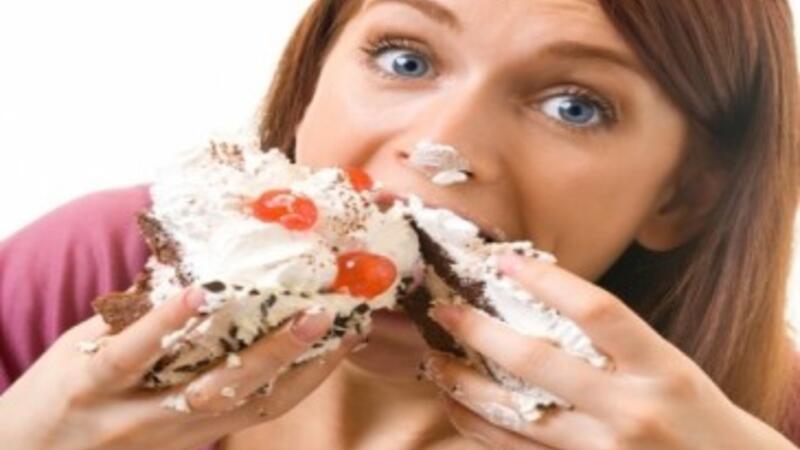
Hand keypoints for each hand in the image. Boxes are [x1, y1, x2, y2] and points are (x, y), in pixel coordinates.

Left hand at [0, 288, 360, 449]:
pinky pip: (135, 354)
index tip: (346, 338)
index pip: (266, 404)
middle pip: (252, 397)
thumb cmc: (79, 428)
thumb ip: (184, 373)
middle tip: (338, 319)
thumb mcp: (141, 411)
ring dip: (261, 348)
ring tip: (297, 309)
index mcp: (191, 429)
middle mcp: (172, 429)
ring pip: (211, 385)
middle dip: (301, 360)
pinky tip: (197, 292)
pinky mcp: (86, 384)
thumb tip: (220, 297)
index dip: (312, 376)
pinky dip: (167, 323)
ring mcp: (131, 410)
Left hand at [424, 253, 797, 449]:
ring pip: (515, 412)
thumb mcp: (667, 363)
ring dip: (465, 384)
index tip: (503, 260)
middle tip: (445, 311)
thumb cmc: (692, 409)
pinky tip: (456, 405)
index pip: (597, 311)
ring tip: (434, 360)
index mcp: (658, 367)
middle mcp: (629, 408)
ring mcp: (602, 448)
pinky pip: (515, 449)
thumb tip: (538, 297)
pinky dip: (478, 425)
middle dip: (481, 332)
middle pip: (538, 360)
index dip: (546, 280)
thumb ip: (613, 339)